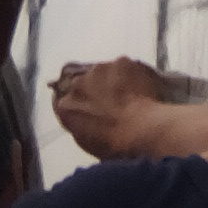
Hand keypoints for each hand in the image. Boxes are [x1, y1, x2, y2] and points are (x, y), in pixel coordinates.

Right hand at [51, 57, 166, 158]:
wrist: (142, 131)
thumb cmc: (114, 145)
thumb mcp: (86, 142)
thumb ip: (78, 122)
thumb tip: (81, 115)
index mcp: (65, 106)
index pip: (66, 99)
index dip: (78, 104)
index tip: (89, 109)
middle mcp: (77, 83)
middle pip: (82, 82)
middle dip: (93, 89)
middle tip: (110, 103)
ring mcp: (99, 69)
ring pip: (103, 72)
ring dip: (111, 81)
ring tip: (127, 96)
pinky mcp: (120, 61)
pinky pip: (124, 67)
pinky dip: (130, 75)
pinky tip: (140, 89)